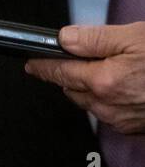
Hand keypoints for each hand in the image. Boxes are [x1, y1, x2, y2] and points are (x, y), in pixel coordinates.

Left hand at [24, 23, 144, 133]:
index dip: (44, 66)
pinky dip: (107, 100)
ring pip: (89, 102)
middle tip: (82, 61)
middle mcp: (107, 105)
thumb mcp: (135, 39)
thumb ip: (97, 38)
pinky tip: (123, 87)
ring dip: (89, 89)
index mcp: (103, 81)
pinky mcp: (131, 128)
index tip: (32, 64)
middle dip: (71, 75)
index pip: (60, 72)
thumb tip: (66, 38)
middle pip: (72, 89)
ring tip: (109, 71)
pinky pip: (108, 113)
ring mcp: (119, 119)